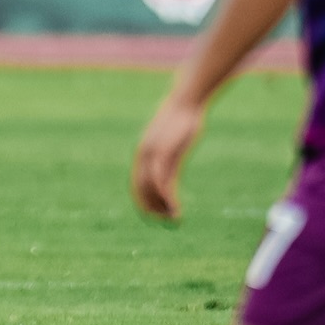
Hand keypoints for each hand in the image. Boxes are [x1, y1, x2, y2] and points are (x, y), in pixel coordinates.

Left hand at [131, 96, 204, 220]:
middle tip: (166, 222)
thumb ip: (169, 158)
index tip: (157, 215)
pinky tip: (177, 209)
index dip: (146, 202)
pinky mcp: (164, 154)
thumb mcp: (173, 142)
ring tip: (173, 220)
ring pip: (150, 190)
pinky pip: (162, 183)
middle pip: (141, 190)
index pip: (138, 185)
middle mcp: (144, 155)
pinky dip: (168, 200)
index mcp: (143, 153)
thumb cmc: (183, 120)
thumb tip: (169, 166)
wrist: (187, 101)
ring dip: (161, 208)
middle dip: (152, 209)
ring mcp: (152, 155)